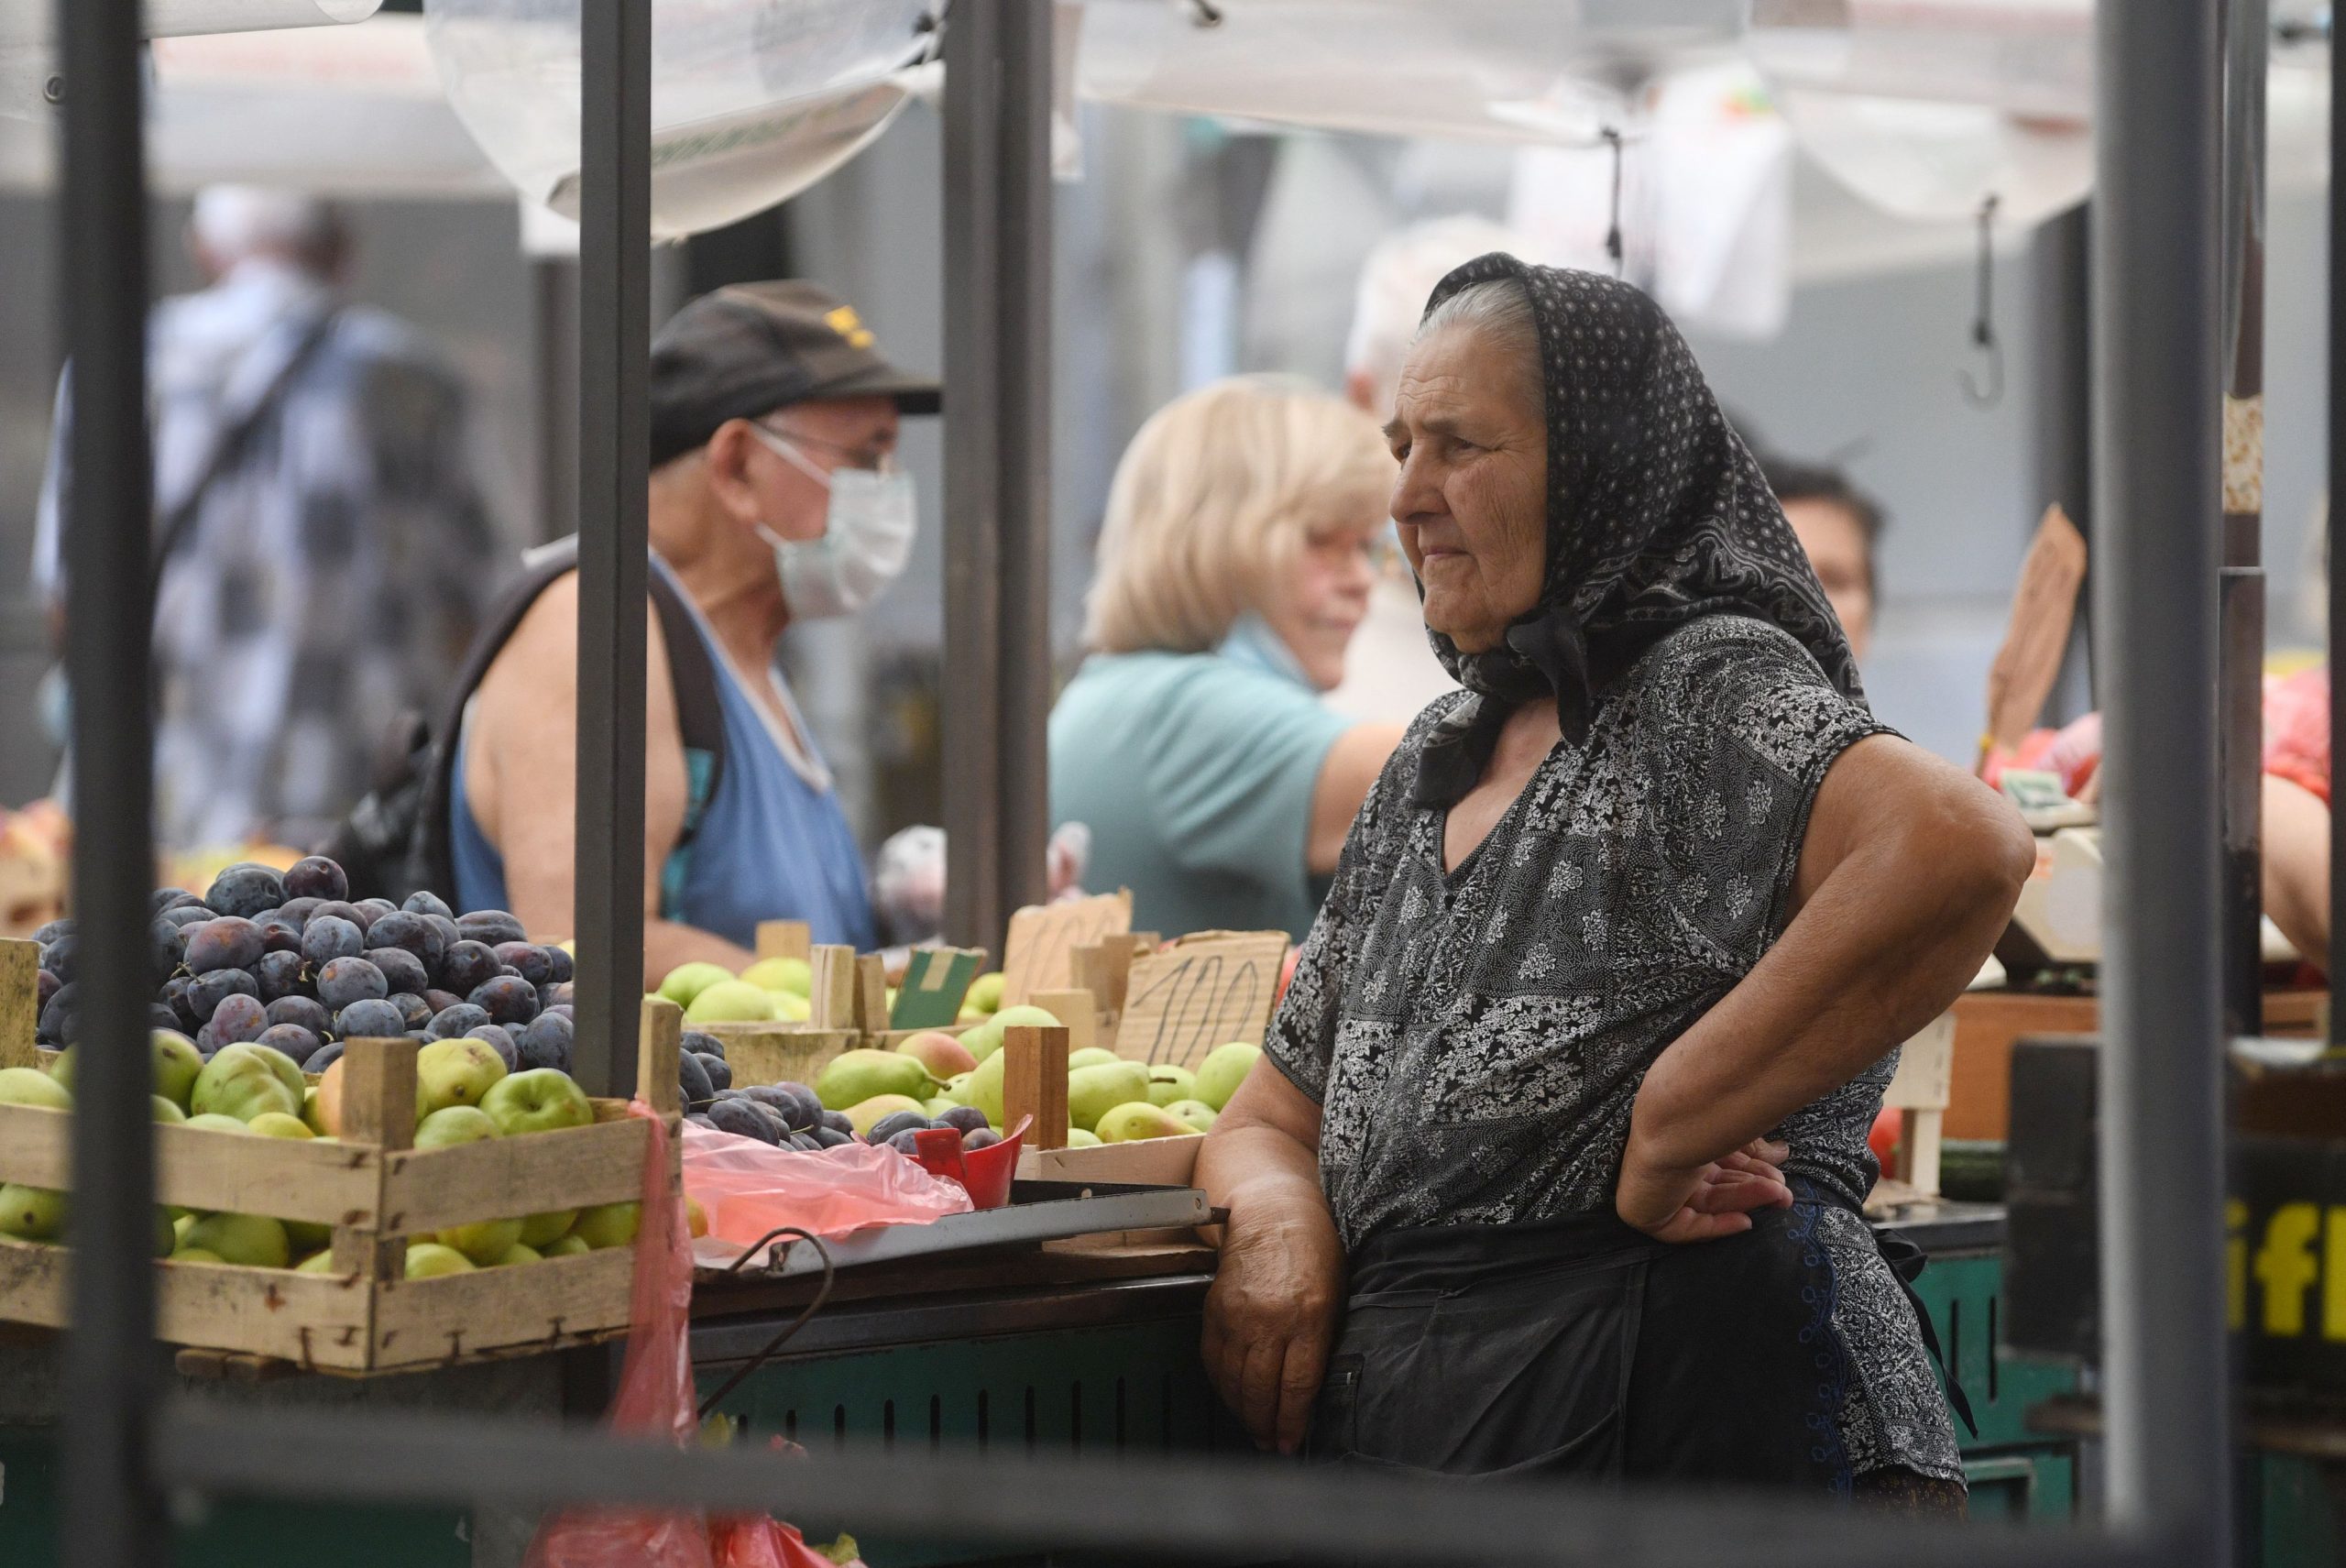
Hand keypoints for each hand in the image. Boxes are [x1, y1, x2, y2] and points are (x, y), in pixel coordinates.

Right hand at [1200, 1198, 1344, 1454]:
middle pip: (1262, 1390)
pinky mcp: (1214, 1310)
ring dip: (1242, 1412)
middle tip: (1268, 1444)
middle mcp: (1270, 1319)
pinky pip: (1213, 1360)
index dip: (1292, 1422)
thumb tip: (1310, 1391)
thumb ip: (1323, 1340)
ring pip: (1234, 1381)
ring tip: (1252, 1428)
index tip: (1289, 1443)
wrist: (1270, 1212)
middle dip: (1265, 1426)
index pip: (1297, 1386)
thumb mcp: (1336, 1293)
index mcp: (1309, 1316)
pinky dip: (1221, 1385)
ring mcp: (1237, 1316)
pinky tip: (1232, 1397)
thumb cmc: (1313, 1250)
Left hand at [1615, 1136, 1792, 1244]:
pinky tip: (1744, 1220)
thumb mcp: (1737, 1129)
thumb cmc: (1704, 1114)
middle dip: (1754, 1188)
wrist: (1674, 1120)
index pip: (1719, 1160)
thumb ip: (1755, 1145)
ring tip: (1777, 1195)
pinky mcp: (1645, 1211)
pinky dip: (1716, 1226)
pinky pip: (1684, 1227)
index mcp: (1683, 1135)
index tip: (1779, 1178)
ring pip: (1707, 1201)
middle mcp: (1667, 1158)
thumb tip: (1781, 1152)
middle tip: (1783, 1193)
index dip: (1751, 1170)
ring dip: (1745, 1200)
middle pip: (1717, 1182)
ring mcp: (1655, 1183)